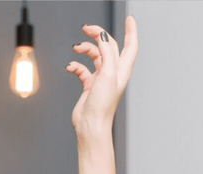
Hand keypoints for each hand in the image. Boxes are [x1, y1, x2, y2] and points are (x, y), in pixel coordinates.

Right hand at [66, 16, 138, 136]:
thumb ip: (106, 52)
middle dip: (98, 35)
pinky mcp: (90, 86)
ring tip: (76, 48)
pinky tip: (70, 67)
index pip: (131, 45)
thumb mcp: (107, 74)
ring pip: (95, 56)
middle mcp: (113, 73)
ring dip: (85, 49)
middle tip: (86, 28)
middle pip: (109, 47)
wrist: (91, 125)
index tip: (129, 18)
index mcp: (122, 69)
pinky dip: (76, 65)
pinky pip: (82, 70)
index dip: (131, 31)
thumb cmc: (102, 105)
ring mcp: (101, 79)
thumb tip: (103, 36)